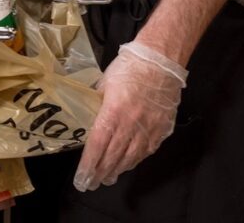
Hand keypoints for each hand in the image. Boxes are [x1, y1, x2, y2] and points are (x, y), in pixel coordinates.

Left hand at [73, 40, 187, 191]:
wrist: (161, 59)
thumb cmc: (130, 66)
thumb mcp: (105, 82)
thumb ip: (98, 102)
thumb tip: (90, 117)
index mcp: (113, 112)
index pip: (97, 145)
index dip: (88, 165)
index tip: (81, 179)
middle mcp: (130, 125)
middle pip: (113, 156)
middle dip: (100, 173)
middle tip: (91, 183)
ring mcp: (148, 129)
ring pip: (130, 158)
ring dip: (117, 170)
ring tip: (107, 178)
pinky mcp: (161, 129)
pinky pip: (146, 151)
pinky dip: (135, 160)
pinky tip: (128, 164)